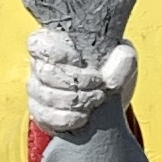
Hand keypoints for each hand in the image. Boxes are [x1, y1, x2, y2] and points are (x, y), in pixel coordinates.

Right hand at [25, 25, 137, 139]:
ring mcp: (37, 92)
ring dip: (77, 100)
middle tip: (99, 84)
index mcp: (53, 43)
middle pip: (47, 73)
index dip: (59, 54)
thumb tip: (112, 74)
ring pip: (48, 96)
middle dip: (78, 81)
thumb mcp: (122, 58)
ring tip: (97, 99)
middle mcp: (40, 66)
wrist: (108, 102)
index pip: (39, 45)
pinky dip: (69, 118)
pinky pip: (48, 118)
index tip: (81, 61)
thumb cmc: (109, 71)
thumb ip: (123, 57)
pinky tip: (84, 116)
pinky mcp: (41, 115)